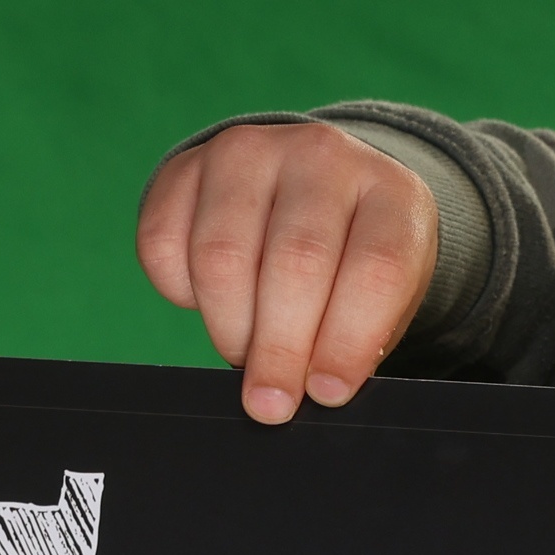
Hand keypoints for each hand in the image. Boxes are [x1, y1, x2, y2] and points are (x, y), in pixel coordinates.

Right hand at [135, 122, 439, 424]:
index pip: (376, 269)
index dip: (348, 341)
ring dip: (229, 326)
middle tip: (271, 403)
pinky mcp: (188, 165)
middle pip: (296, 263)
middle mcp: (321, 157)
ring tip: (246, 354)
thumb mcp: (385, 298)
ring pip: (222, 257)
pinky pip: (163, 244)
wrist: (313, 189)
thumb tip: (310, 392)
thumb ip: (356, 341)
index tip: (326, 393)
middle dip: (279, 348)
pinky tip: (210, 301)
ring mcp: (250, 152)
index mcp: (391, 193)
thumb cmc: (354, 261)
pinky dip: (179, 293)